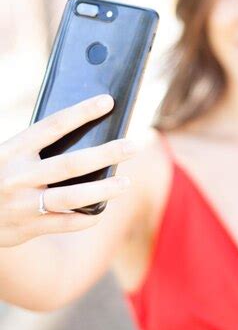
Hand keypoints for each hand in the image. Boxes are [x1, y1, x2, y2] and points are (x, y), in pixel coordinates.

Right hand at [0, 94, 138, 246]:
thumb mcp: (6, 156)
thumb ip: (35, 148)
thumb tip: (81, 133)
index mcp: (11, 150)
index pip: (53, 125)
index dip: (82, 112)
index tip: (108, 101)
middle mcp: (17, 176)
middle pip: (70, 163)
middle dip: (105, 153)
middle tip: (133, 146)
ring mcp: (23, 204)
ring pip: (72, 197)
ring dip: (103, 189)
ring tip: (126, 181)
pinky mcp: (27, 228)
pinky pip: (65, 223)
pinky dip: (87, 216)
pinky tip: (103, 209)